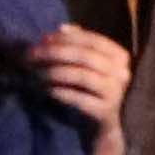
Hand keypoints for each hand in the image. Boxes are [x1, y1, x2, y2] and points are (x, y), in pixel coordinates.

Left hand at [25, 19, 137, 144]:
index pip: (92, 40)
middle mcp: (122, 73)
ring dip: (55, 72)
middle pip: (85, 56)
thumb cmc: (92, 91)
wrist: (103, 127)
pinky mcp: (105, 113)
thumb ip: (79, 45)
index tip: (43, 39)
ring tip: (37, 73)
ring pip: (82, 76)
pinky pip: (80, 99)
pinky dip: (61, 92)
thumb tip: (61, 27)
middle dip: (55, 53)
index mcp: (120, 57)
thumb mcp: (89, 66)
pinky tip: (47, 90)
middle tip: (32, 54)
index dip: (66, 38)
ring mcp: (115, 93)